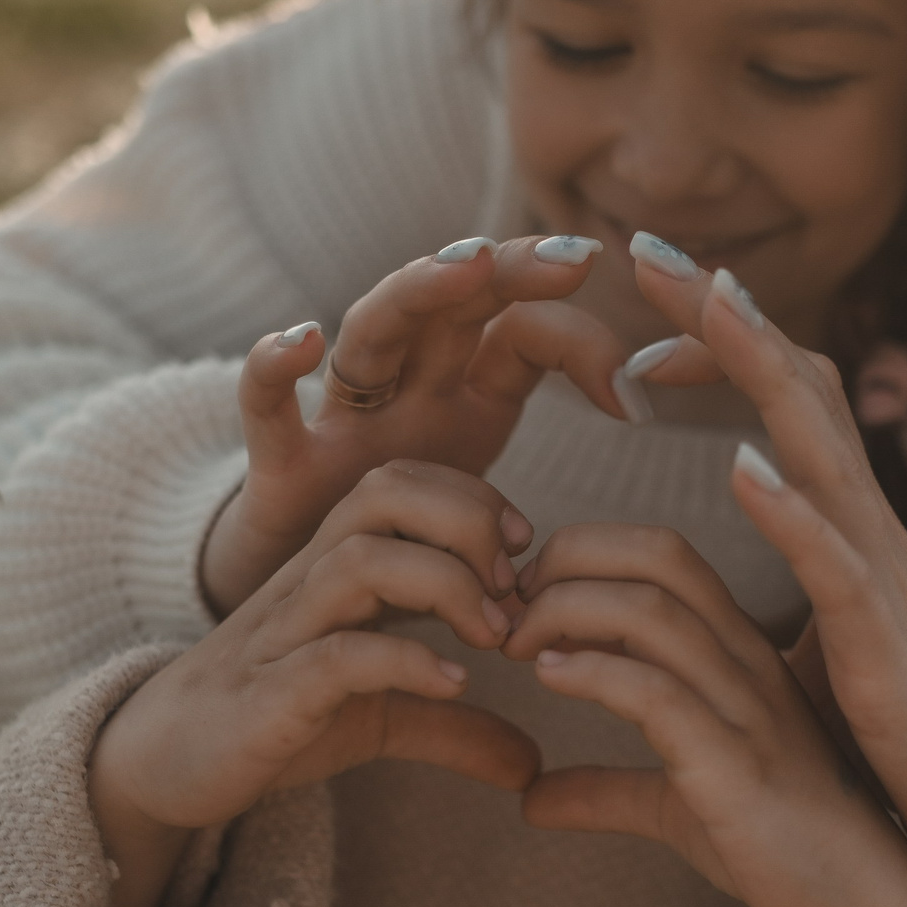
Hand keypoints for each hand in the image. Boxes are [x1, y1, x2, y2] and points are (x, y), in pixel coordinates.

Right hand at [86, 460, 542, 906]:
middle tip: (515, 586)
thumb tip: (535, 764)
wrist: (164, 763)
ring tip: (494, 636)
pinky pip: (337, 656)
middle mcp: (309, 580)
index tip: (522, 554)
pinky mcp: (267, 695)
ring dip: (446, 585)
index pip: (403, 482)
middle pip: (384, 494)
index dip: (472, 498)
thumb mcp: (378, 716)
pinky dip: (407, 663)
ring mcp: (285, 632)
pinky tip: (455, 687)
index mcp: (335, 564)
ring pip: (362, 560)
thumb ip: (455, 727)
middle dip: (465, 521)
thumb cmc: (274, 717)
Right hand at [202, 235, 639, 614]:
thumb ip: (518, 567)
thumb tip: (574, 632)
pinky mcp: (279, 475)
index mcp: (460, 410)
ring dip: (419, 291)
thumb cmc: (386, 601)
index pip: (525, 340)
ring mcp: (340, 429)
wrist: (284, 648)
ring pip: (374, 333)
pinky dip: (273, 371)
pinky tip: (303, 341)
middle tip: (575, 258)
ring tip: (468, 266)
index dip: (585, 349)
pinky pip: (267, 411)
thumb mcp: (475, 568)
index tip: (638, 403)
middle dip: (513, 271)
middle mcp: (404, 402)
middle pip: (456, 306)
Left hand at [506, 517, 906, 906]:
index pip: (662, 553)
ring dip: (565, 611)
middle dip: (568, 558)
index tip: (524, 599)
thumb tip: (529, 798)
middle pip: (657, 556)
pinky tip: (550, 679)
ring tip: (514, 643)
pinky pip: (659, 694)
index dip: (584, 552)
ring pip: (653, 612)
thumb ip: (606, 789)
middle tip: (507, 608)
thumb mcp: (675, 805)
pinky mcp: (737, 770)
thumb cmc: (775, 848)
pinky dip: (593, 673)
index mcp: (740, 653)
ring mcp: (748, 711)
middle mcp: (749, 663)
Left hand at [625, 243, 906, 906]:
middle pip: (794, 388)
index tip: (634, 301)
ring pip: (820, 448)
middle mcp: (869, 534)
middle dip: (719, 313)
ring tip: (701, 301)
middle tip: (637, 243)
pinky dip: (794, 513)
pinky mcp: (889, 657)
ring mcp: (885, 586)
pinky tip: (742, 468)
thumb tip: (655, 636)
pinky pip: (841, 569)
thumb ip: (737, 636)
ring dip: (757, 372)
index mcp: (846, 533)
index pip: (778, 403)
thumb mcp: (804, 676)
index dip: (713, 344)